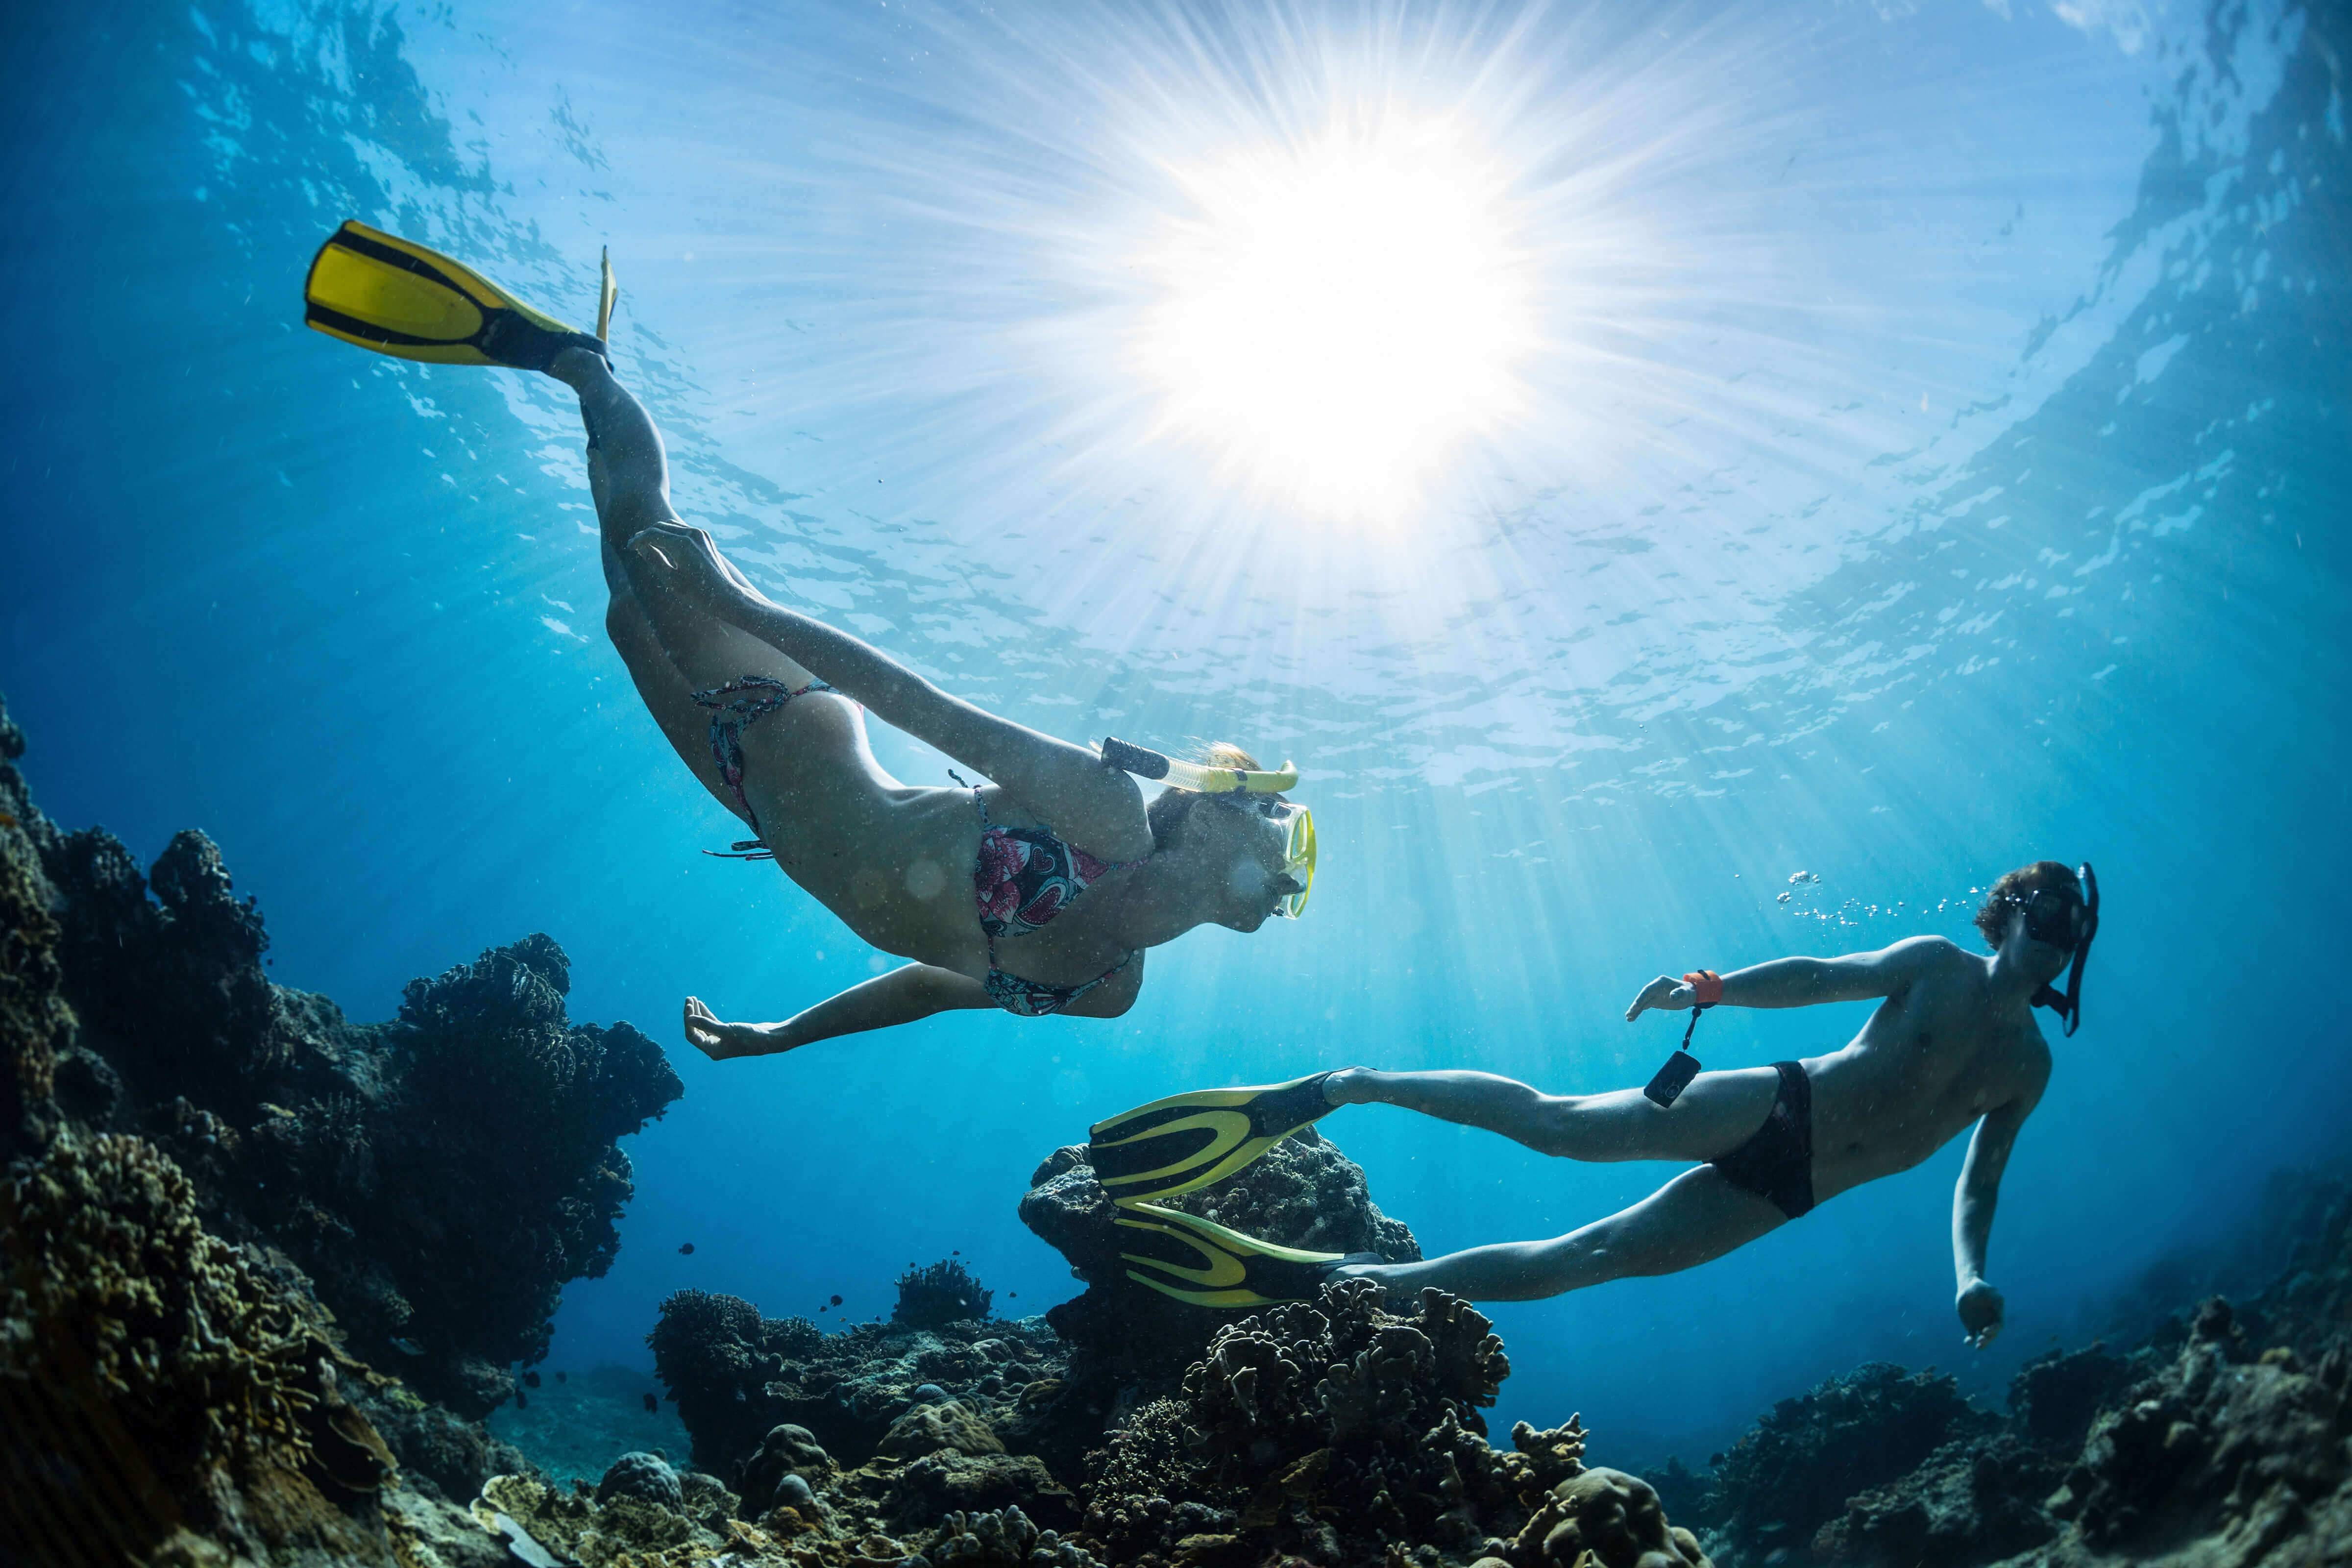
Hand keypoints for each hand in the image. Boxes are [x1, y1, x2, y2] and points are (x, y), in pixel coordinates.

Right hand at [628, 521, 754, 612]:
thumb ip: (654, 560)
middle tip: (635, 545)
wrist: (724, 595)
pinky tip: (663, 544)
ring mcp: (701, 534)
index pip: (652, 534)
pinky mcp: (705, 537)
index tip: (629, 547)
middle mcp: (693, 534)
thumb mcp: (670, 579)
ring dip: (658, 532)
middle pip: (661, 526)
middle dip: (646, 534)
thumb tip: (641, 547)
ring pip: (672, 525)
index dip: (638, 540)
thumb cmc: (696, 593)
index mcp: (682, 544)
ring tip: (646, 544)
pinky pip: (683, 529)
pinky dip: (671, 534)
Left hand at [683, 996, 764, 1061]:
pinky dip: (706, 1014)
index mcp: (712, 1050)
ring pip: (704, 1025)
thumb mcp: (726, 1030)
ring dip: (697, 1012)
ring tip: (693, 999)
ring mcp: (720, 1040)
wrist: (769, 1038)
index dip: (688, 1020)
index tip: (689, 1006)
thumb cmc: (749, 1037)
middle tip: (688, 999)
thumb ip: (706, 1024)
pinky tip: (701, 1004)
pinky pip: (712, 1023)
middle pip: (696, 1029)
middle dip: (691, 1014)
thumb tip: (688, 1019)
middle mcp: (714, 1047)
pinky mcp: (727, 1033)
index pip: (692, 1035)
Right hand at [1625, 974, 1693, 1020]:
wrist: (1689, 994)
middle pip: (1642, 996)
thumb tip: (1672, 996)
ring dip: (1635, 1009)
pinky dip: (1638, 1011)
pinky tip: (1632, 1018)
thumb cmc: (1688, 992)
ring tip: (1628, 1018)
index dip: (1641, 998)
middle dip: (1636, 1005)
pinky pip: (1644, 1006)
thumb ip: (1679, 993)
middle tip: (1629, 1014)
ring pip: (1642, 1002)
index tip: (1636, 1006)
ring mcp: (1653, 994)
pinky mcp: (1654, 1001)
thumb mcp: (1685, 993)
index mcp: (1660, 983)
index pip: (1648, 990)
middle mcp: (1654, 987)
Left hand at [1957, 1278, 2004, 1348]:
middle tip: (1981, 1340)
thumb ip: (1997, 1300)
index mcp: (1998, 1315)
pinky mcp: (1971, 1325)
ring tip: (1978, 1346)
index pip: (1998, 1325)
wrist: (1968, 1288)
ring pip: (1983, 1337)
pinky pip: (1971, 1335)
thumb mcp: (1992, 1292)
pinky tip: (1968, 1342)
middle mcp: (1991, 1322)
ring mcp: (1981, 1324)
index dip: (1993, 1330)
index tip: (1985, 1331)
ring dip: (1982, 1342)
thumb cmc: (1982, 1288)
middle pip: (1992, 1334)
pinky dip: (1970, 1340)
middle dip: (1987, 1339)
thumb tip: (2000, 1306)